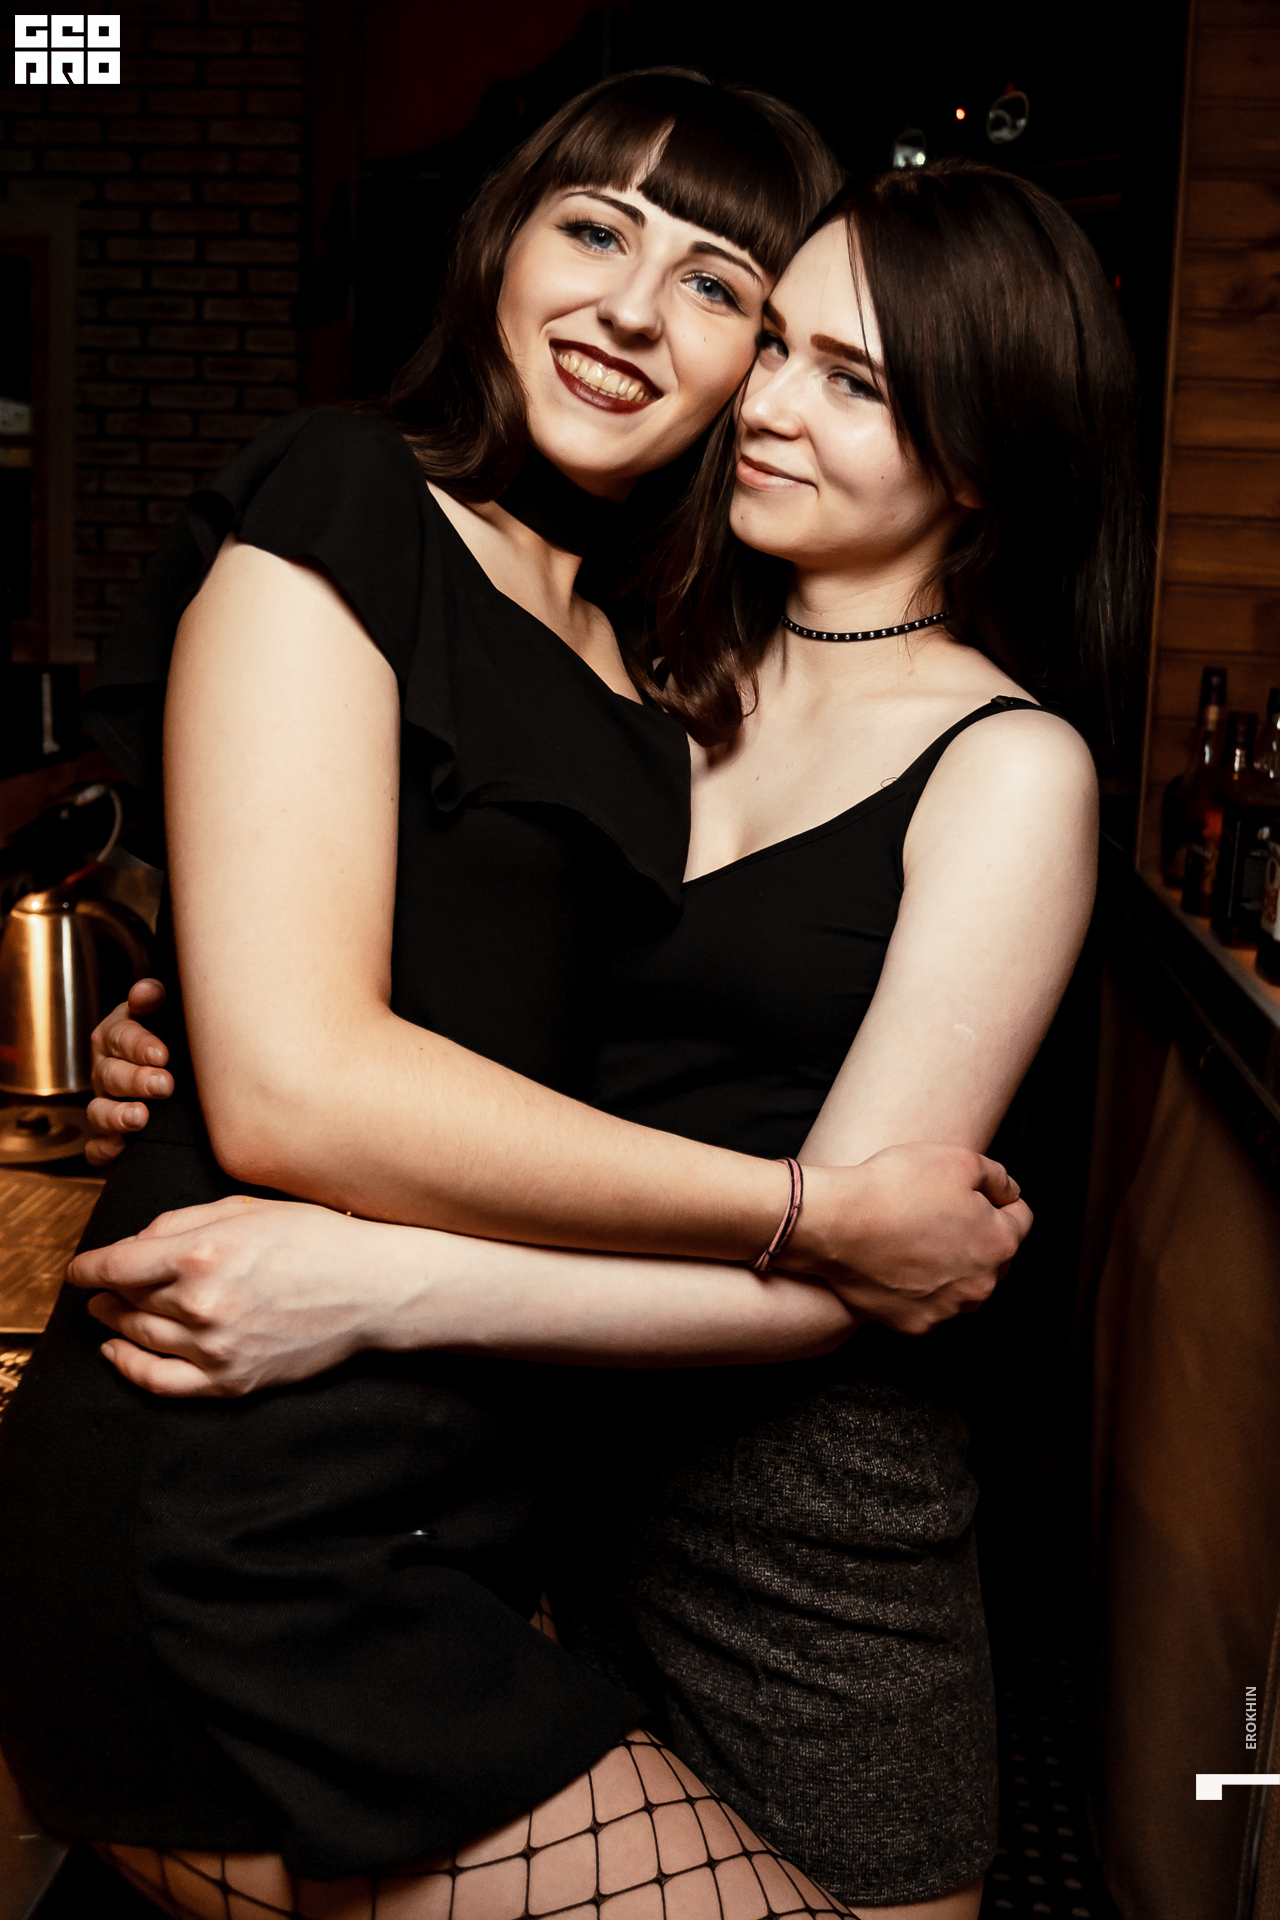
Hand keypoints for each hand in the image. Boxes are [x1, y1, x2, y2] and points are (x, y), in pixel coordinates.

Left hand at [67, 1196, 423, 1396]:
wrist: (372, 1288)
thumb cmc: (316, 1239)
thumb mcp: (247, 1208)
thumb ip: (182, 1222)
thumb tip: (135, 1244)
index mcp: (202, 1254)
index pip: (115, 1265)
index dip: (87, 1267)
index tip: (79, 1269)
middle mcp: (201, 1303)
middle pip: (124, 1300)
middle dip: (106, 1291)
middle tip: (102, 1287)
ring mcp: (215, 1347)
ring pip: (138, 1336)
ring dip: (114, 1322)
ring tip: (109, 1311)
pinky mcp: (231, 1379)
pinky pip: (160, 1382)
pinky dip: (129, 1367)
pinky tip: (117, 1352)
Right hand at [86, 977, 173, 1166]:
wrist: (176, 1075)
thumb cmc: (170, 1038)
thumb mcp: (163, 1012)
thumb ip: (153, 998)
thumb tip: (146, 992)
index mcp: (117, 1036)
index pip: (120, 1036)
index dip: (139, 1045)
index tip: (162, 1054)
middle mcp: (107, 1070)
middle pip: (111, 1075)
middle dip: (136, 1081)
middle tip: (164, 1084)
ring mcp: (105, 1103)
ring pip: (99, 1111)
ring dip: (117, 1115)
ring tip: (140, 1117)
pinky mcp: (109, 1136)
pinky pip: (96, 1147)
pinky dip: (105, 1149)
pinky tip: (121, 1147)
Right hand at [783, 1144, 1030, 1333]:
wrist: (835, 1224)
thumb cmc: (894, 1188)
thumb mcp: (958, 1159)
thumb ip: (997, 1176)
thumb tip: (1008, 1193)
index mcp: (999, 1242)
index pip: (1021, 1219)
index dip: (999, 1199)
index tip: (974, 1193)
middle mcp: (981, 1284)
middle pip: (994, 1257)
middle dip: (977, 1236)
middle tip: (939, 1213)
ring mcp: (948, 1309)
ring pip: (963, 1285)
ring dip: (951, 1267)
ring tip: (916, 1239)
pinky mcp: (915, 1324)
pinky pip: (929, 1305)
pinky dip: (920, 1288)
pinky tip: (899, 1264)